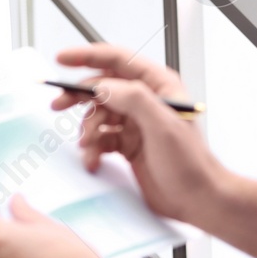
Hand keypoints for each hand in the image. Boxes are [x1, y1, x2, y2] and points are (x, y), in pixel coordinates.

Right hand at [51, 43, 224, 223]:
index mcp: (157, 85)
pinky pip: (100, 138)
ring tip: (87, 146)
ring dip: (87, 130)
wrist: (198, 201)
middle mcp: (144, 100)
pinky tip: (93, 160)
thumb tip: (101, 86)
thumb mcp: (163, 125)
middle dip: (78, 96)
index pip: (117, 59)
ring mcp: (135, 122)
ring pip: (97, 114)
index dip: (86, 56)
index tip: (61, 59)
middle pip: (101, 86)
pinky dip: (92, 148)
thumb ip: (133, 99)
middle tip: (58, 104)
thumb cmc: (190, 164)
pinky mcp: (127, 143)